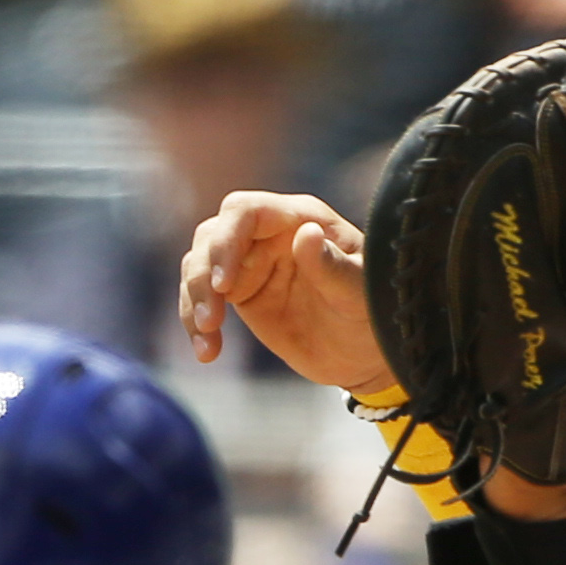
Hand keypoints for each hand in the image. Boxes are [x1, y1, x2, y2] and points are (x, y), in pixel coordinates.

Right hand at [178, 190, 390, 398]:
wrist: (365, 352)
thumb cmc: (372, 313)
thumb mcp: (359, 293)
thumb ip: (332, 265)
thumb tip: (305, 235)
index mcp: (299, 219)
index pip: (244, 211)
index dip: (226, 242)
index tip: (224, 286)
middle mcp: (269, 234)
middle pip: (211, 236)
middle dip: (203, 276)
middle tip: (211, 320)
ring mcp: (250, 263)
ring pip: (198, 266)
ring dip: (193, 302)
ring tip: (208, 342)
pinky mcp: (239, 293)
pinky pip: (200, 299)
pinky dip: (195, 326)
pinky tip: (207, 353)